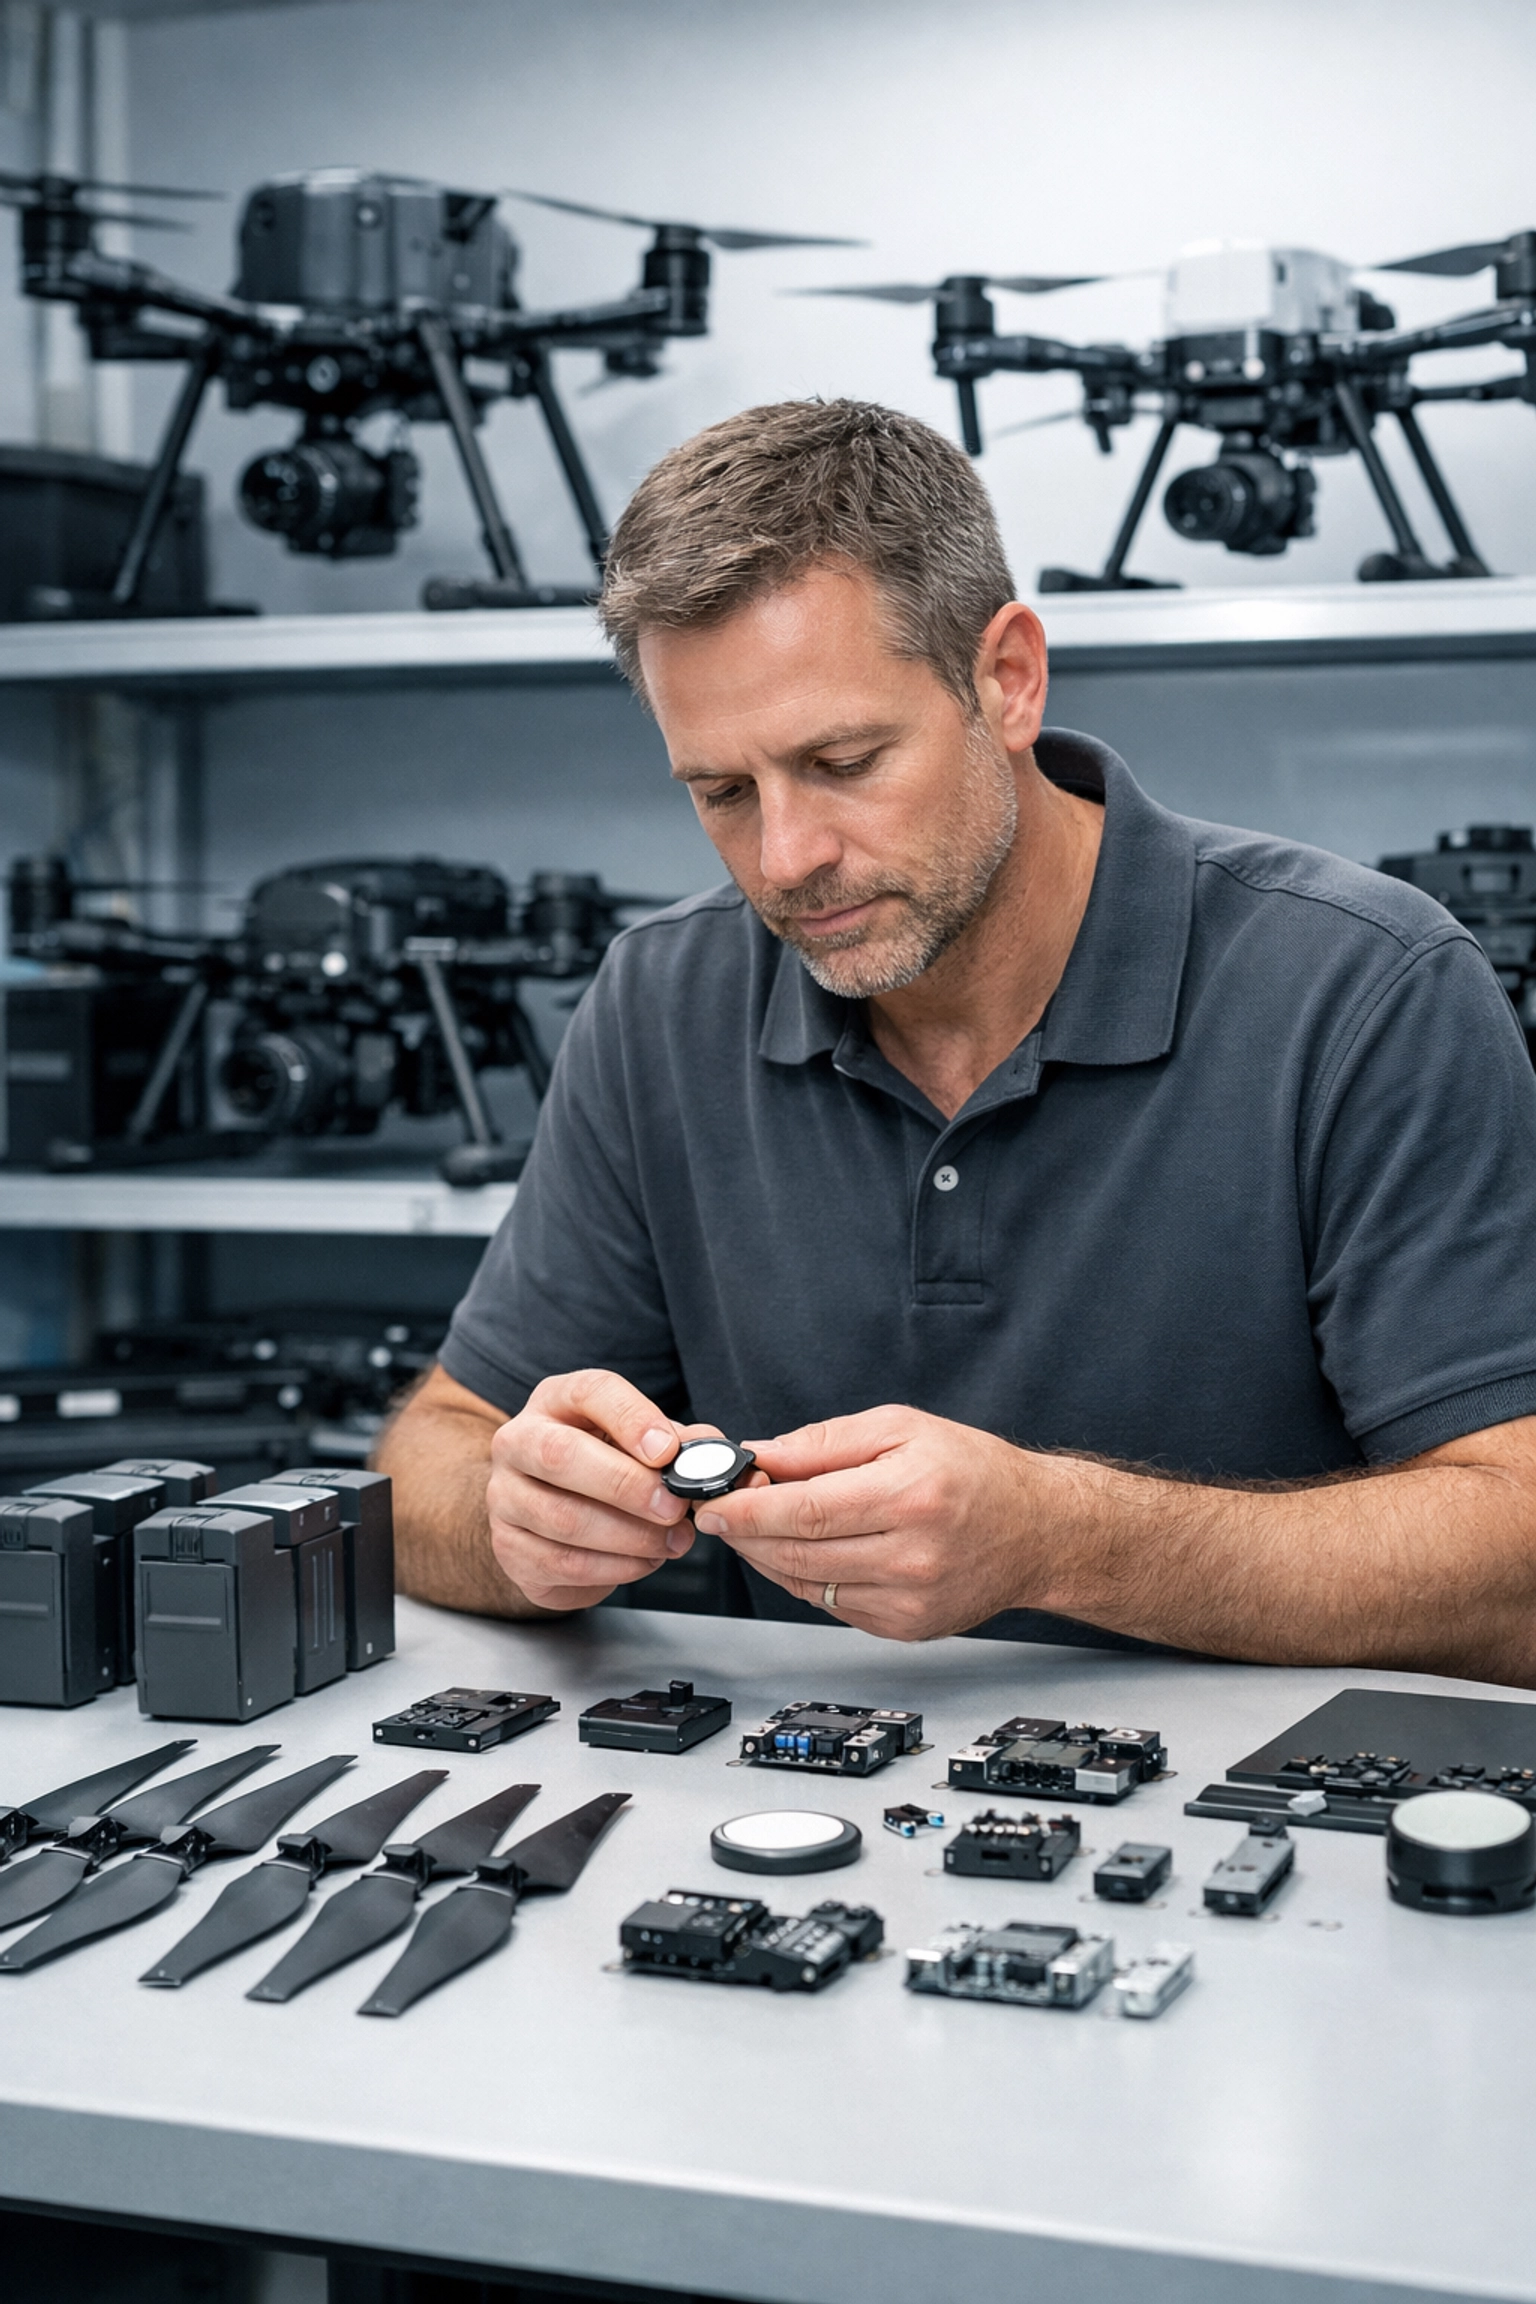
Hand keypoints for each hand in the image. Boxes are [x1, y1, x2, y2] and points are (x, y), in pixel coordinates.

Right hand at [488, 1369, 710, 1611]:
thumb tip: (710, 1452)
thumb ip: (674, 1442)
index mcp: (555, 1401)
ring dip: (630, 1536)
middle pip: (561, 1456)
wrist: (547, 1512)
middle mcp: (519, 1442)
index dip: (631, 1418)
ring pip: (564, 1518)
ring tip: (673, 1541)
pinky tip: (646, 1561)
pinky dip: (615, 1567)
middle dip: (627, 1486)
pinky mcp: (508, 1548)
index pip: (589, 1391)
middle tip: (674, 1507)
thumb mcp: (637, 1442)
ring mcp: (504, 1496)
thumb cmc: (601, 1465)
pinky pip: (562, 1563)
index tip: (667, 1450)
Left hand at [695, 1405, 1039, 1639]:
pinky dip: (802, 1578)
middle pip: (799, 1551)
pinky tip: (798, 1551)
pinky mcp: (905, 1627)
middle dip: (745, 1533)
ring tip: (752, 1528)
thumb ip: (826, 1442)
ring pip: (807, 1584)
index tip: (711, 1501)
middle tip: (718, 1512)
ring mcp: (909, 1600)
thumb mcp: (902, 1428)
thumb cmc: (976, 1472)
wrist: (1038, 1531)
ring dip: (766, 1557)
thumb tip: (761, 1455)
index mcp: (910, 1496)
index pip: (806, 1510)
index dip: (747, 1509)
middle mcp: (911, 1555)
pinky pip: (830, 1605)